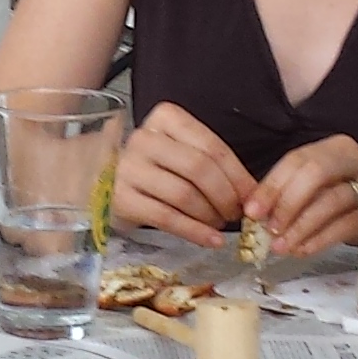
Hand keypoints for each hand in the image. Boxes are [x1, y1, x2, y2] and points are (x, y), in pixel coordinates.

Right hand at [112, 103, 257, 245]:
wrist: (104, 182)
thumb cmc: (154, 168)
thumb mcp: (181, 154)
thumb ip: (212, 165)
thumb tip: (252, 193)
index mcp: (166, 118)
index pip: (212, 146)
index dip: (238, 175)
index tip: (253, 197)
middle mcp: (144, 138)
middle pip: (199, 169)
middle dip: (225, 196)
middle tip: (236, 214)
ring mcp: (128, 168)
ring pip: (184, 194)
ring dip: (210, 215)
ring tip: (219, 225)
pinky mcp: (120, 198)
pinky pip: (166, 217)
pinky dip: (194, 232)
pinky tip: (210, 240)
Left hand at [244, 136, 357, 260]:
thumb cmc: (346, 198)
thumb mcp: (318, 188)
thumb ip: (290, 194)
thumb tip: (256, 214)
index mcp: (335, 149)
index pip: (298, 160)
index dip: (272, 185)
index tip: (252, 211)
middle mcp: (356, 159)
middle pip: (317, 172)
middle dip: (288, 202)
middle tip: (269, 229)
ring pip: (332, 200)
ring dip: (301, 226)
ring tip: (281, 246)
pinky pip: (346, 224)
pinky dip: (320, 239)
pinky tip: (302, 249)